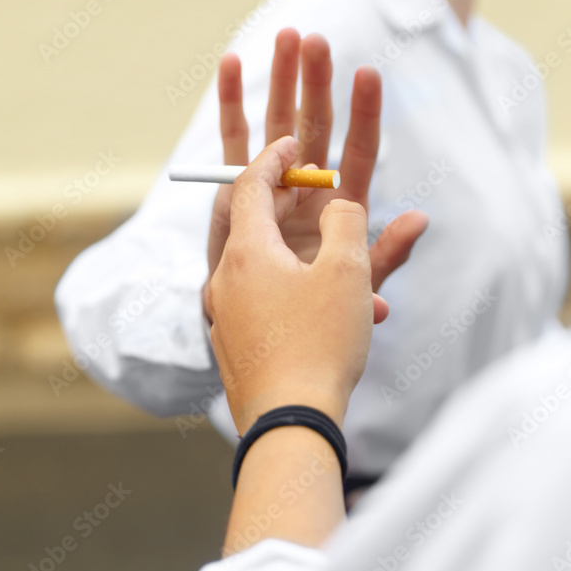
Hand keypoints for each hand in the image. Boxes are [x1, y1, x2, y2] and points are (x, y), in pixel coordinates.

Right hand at [204, 28, 427, 323]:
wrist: (264, 333)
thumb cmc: (315, 314)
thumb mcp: (356, 287)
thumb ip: (385, 256)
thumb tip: (420, 219)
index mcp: (339, 207)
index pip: (358, 152)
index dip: (364, 114)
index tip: (368, 73)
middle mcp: (307, 189)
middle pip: (315, 127)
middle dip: (316, 83)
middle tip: (316, 39)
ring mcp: (270, 187)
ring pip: (277, 124)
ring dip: (280, 81)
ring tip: (285, 36)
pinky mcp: (234, 193)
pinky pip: (233, 143)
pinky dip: (232, 104)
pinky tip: (230, 64)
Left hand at [205, 138, 424, 436]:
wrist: (288, 424)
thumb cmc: (319, 344)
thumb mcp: (348, 273)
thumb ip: (348, 224)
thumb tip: (341, 203)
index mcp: (247, 252)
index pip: (250, 184)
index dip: (274, 159)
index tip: (293, 147)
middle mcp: (224, 280)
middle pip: (249, 227)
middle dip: (280, 206)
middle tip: (309, 195)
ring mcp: (223, 317)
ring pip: (254, 270)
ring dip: (285, 256)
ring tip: (321, 263)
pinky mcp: (231, 349)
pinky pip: (255, 306)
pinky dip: (279, 293)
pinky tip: (310, 315)